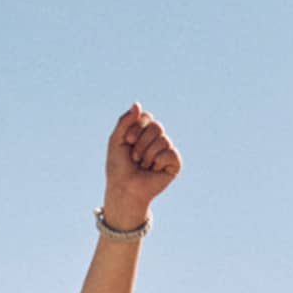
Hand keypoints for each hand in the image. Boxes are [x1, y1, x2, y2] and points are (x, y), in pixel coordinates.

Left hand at [101, 104, 180, 230]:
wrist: (125, 188)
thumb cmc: (119, 166)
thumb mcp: (117, 139)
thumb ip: (125, 120)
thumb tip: (137, 104)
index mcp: (144, 132)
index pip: (146, 117)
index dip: (135, 128)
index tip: (127, 142)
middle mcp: (157, 139)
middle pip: (157, 126)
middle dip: (141, 142)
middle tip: (134, 157)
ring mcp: (167, 151)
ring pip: (163, 140)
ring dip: (147, 154)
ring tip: (143, 165)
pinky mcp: (175, 164)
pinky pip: (171, 153)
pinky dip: (158, 161)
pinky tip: (154, 170)